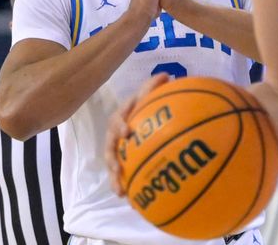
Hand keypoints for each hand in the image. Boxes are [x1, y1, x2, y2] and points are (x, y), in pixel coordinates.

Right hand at [104, 73, 169, 195]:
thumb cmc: (147, 106)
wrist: (143, 121)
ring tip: (120, 191)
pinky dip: (124, 187)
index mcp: (124, 115)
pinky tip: (131, 201)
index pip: (119, 117)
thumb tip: (166, 75)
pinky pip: (121, 176)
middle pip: (111, 145)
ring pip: (113, 163)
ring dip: (115, 177)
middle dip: (112, 159)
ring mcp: (118, 149)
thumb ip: (154, 88)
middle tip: (118, 168)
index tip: (127, 133)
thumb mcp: (150, 96)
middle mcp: (117, 132)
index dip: (121, 124)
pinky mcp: (122, 163)